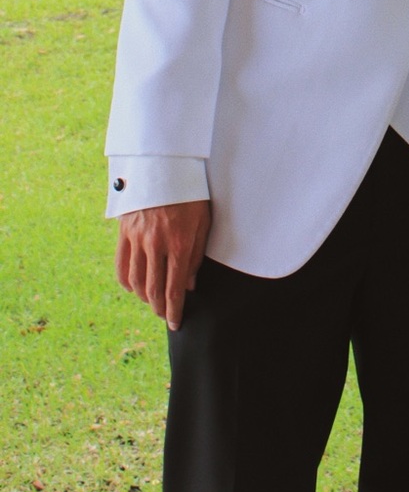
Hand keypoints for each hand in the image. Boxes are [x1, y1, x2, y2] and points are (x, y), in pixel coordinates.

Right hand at [115, 200, 211, 330]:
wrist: (166, 167)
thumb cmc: (192, 194)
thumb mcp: (204, 222)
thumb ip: (197, 255)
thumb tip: (190, 285)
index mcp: (179, 243)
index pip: (174, 288)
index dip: (175, 310)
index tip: (176, 323)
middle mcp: (156, 244)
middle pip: (153, 289)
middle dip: (159, 308)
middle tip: (165, 316)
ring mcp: (137, 238)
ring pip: (136, 280)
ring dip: (144, 297)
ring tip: (152, 303)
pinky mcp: (124, 232)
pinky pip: (121, 265)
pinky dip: (127, 282)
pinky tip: (135, 288)